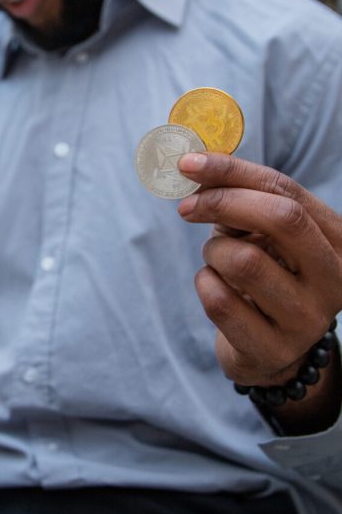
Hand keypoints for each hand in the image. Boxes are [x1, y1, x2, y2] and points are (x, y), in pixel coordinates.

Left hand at [177, 152, 341, 386]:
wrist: (269, 348)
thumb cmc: (264, 272)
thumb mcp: (259, 230)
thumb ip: (237, 195)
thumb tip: (194, 164)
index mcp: (339, 240)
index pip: (288, 191)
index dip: (234, 172)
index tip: (189, 163)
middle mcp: (335, 279)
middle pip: (281, 219)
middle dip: (223, 203)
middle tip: (187, 207)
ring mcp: (309, 319)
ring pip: (244, 261)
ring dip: (213, 252)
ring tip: (217, 259)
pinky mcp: (274, 349)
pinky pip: (219, 301)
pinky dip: (204, 284)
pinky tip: (215, 288)